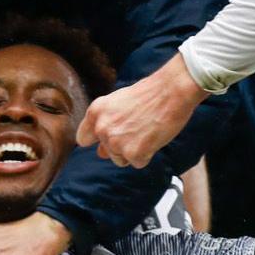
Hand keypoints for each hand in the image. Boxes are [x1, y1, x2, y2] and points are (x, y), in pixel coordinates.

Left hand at [76, 55, 209, 168]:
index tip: (108, 138)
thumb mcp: (118, 103)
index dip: (97, 140)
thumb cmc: (149, 94)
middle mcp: (102, 128)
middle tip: (138, 128)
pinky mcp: (134, 153)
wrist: (171, 91)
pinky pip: (139, 163)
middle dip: (121, 145)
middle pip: (107, 151)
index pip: (83, 138)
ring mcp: (117, 143)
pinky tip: (153, 137)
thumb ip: (106, 124)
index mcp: (95, 112)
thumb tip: (100, 152)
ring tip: (146, 131)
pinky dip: (148, 154)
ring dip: (134, 151)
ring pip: (121, 160)